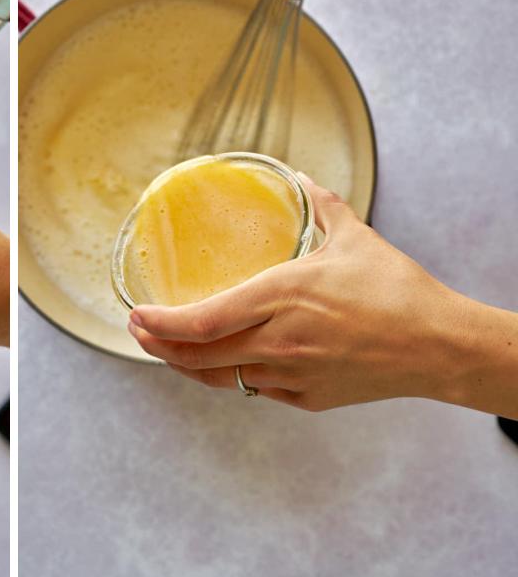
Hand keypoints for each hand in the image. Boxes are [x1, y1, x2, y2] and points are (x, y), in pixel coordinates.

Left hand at [127, 175, 517, 415]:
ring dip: (188, 365)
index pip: (203, 321)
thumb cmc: (396, 290)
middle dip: (158, 347)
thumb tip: (302, 178)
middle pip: (198, 357)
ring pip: (222, 378)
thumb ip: (321, 204)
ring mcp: (292, 375)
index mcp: (282, 297)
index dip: (161, 325)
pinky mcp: (308, 398)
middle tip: (138, 332)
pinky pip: (257, 389)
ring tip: (169, 350)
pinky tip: (227, 363)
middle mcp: (279, 341)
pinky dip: (234, 376)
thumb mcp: (354, 236)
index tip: (137, 316)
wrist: (438, 346)